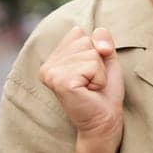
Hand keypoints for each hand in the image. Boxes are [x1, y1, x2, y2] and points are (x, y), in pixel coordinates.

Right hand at [38, 26, 124, 149]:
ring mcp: (51, 72)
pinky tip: (89, 92)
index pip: (79, 33)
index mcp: (53, 58)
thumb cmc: (104, 90)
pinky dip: (99, 79)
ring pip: (90, 52)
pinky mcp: (61, 81)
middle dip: (97, 61)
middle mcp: (47, 65)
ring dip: (99, 72)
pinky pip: (92, 64)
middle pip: (85, 40)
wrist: (105, 120)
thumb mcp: (105, 57)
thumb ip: (102, 38)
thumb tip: (99, 45)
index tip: (89, 73)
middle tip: (91, 82)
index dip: (94, 51)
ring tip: (90, 88)